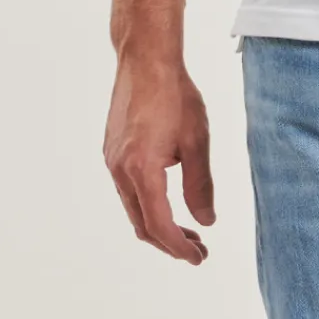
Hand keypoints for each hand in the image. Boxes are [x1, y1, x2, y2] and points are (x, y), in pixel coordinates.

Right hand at [103, 56, 215, 264]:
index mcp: (142, 170)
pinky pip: (127, 190)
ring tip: (188, 230)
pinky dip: (147, 204)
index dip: (179, 247)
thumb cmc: (175, 95)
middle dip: (170, 242)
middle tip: (198, 250)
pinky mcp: (111, 151)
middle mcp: (120, 170)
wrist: (145, 60)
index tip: (199, 258)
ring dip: (158, 224)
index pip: (159, 225)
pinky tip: (168, 200)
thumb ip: (200, 185)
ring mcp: (112, 161)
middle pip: (142, 224)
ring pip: (133, 208)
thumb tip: (206, 221)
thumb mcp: (197, 140)